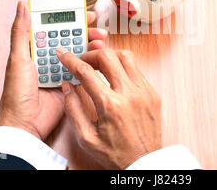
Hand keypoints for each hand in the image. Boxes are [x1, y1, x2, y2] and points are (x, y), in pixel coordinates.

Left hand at [0, 1, 107, 139]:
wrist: (25, 124)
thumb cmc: (16, 93)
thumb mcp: (18, 59)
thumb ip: (21, 32)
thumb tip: (21, 6)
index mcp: (34, 48)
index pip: (54, 27)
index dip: (69, 18)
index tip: (83, 12)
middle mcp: (47, 57)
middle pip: (69, 38)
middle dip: (85, 31)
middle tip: (97, 27)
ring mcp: (59, 70)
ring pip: (78, 52)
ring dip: (90, 45)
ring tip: (101, 41)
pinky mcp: (69, 83)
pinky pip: (82, 69)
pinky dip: (91, 62)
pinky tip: (98, 57)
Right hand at [56, 47, 161, 168]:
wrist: (143, 162)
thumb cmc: (116, 154)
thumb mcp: (86, 137)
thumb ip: (73, 109)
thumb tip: (67, 86)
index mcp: (110, 105)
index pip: (86, 72)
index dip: (71, 60)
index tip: (63, 53)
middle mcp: (129, 94)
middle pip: (108, 57)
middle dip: (90, 55)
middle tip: (83, 62)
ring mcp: (144, 92)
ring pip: (126, 57)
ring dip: (110, 57)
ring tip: (100, 65)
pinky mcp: (153, 93)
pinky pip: (137, 70)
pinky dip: (124, 67)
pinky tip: (116, 76)